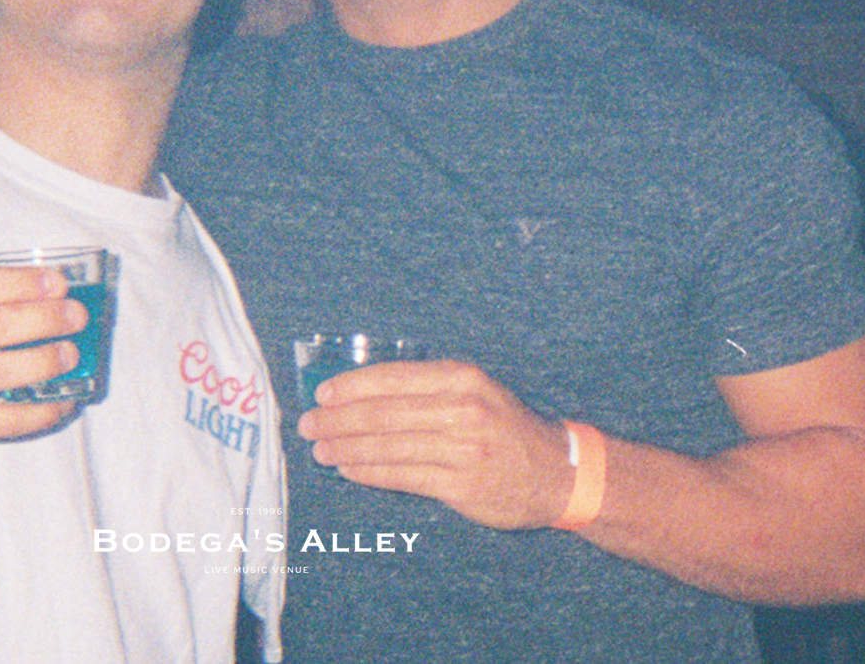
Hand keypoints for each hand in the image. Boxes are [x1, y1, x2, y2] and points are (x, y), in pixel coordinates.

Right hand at [0, 266, 87, 467]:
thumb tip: (33, 288)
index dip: (24, 282)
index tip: (58, 283)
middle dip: (46, 318)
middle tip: (76, 316)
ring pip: (3, 370)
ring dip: (47, 361)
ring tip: (70, 353)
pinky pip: (3, 419)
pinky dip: (40, 412)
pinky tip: (61, 402)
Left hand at [298, 360, 574, 530]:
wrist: (556, 472)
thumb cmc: (504, 426)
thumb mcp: (475, 391)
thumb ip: (427, 388)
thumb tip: (360, 389)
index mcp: (462, 378)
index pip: (392, 378)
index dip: (351, 386)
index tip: (322, 394)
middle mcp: (463, 409)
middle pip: (383, 413)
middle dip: (338, 419)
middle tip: (308, 424)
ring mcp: (463, 449)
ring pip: (388, 446)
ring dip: (345, 447)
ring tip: (319, 449)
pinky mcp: (461, 485)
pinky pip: (402, 476)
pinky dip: (369, 472)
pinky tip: (348, 468)